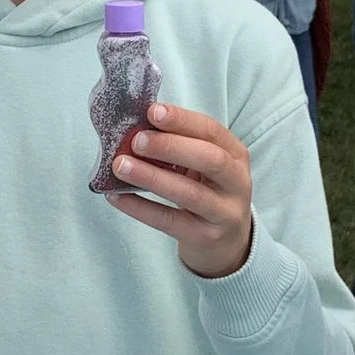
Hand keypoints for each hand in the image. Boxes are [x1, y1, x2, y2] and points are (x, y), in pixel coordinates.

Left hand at [101, 100, 254, 279]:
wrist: (225, 243)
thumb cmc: (208, 192)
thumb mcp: (204, 165)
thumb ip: (180, 145)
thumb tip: (136, 127)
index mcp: (236, 155)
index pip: (212, 131)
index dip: (182, 120)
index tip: (152, 111)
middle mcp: (237, 182)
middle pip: (210, 160)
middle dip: (170, 146)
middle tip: (136, 140)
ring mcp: (223, 213)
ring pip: (189, 193)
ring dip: (152, 177)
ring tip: (121, 166)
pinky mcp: (204, 237)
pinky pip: (169, 220)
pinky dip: (140, 208)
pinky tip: (117, 196)